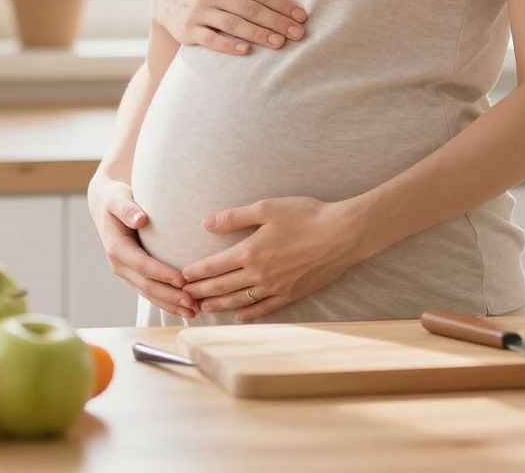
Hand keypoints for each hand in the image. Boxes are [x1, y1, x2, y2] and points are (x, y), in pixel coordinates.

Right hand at [86, 173, 196, 318]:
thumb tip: (140, 219)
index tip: (183, 280)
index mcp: (117, 248)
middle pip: (147, 285)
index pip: (142, 265)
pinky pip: (150, 292)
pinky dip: (167, 302)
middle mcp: (120, 265)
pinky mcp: (134, 275)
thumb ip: (127, 209)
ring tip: (194, 311)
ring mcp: (127, 272)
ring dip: (171, 304)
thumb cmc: (115, 198)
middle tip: (194, 303)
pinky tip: (184, 308)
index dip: (162, 274)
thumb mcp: (118, 198)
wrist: (106, 204)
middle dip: (170, 296)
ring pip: (149, 294)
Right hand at [152, 0, 308, 55]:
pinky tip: (246, 50)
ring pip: (233, 24)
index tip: (301, 16)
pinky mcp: (188, 29)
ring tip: (279, 43)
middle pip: (250, 9)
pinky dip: (228, 45)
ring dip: (258, 34)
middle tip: (298, 33)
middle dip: (277, 22)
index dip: (283, 5)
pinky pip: (211, 39)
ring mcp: (199, 10)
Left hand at [180, 197, 374, 320]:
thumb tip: (206, 222)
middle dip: (200, 292)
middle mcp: (258, 275)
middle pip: (221, 287)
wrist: (342, 234)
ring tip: (203, 309)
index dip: (195, 273)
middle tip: (184, 297)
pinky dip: (248, 314)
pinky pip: (264, 308)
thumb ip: (234, 217)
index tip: (181, 277)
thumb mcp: (267, 208)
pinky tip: (239, 316)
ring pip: (239, 301)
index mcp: (249, 252)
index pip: (213, 267)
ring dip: (218, 305)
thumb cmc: (306, 216)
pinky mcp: (291, 294)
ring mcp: (275, 288)